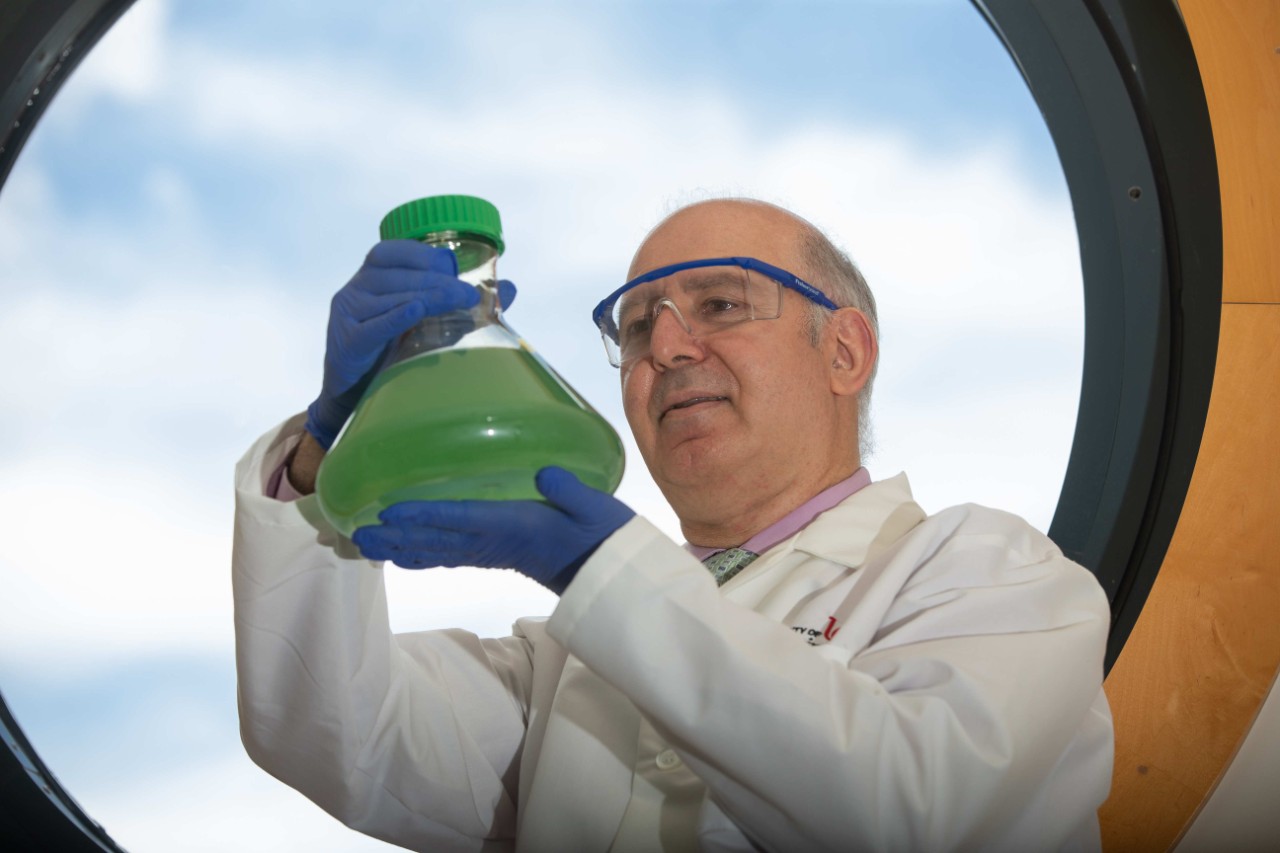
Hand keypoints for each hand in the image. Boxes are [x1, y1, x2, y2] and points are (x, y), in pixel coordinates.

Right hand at [304, 240, 516, 448]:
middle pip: (397, 277)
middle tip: (468, 294)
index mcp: (371, 276)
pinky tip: (415, 313)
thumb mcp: (425, 321)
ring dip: (426, 298)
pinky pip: (372, 326)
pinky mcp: (346, 342)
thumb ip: (461, 302)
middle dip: (436, 282)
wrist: (355, 393)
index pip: (392, 251)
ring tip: (457, 302)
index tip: (452, 267)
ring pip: (388, 298)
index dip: (423, 255)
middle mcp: (355, 289)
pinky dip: (395, 318)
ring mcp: (347, 314)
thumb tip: (509, 288)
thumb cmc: (392, 350)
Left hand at [351, 467, 635, 593]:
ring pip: (438, 551)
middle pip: (436, 541)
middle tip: (356, 534)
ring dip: (401, 548)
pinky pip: (451, 555)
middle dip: (396, 538)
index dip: (423, 515)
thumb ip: (570, 492)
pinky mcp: (496, 555)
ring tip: (367, 544)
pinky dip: (423, 552)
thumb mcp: (595, 509)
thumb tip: (545, 474)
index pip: (460, 519)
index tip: (389, 511)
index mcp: (514, 527)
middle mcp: (495, 542)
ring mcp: (493, 551)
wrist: (610, 575)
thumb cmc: (603, 537)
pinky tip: (405, 551)